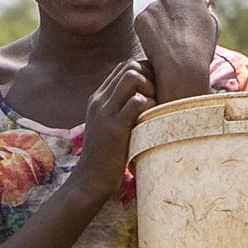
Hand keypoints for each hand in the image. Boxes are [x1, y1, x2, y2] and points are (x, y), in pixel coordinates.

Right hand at [75, 58, 154, 197]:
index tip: (156, 91)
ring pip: (132, 77)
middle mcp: (99, 101)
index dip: (145, 72)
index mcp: (98, 99)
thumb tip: (145, 100)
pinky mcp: (114, 129)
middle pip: (129, 66)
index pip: (123, 67)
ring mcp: (105, 113)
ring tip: (155, 108)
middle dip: (150, 76)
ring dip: (150, 87)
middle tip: (158, 98)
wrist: (89, 181)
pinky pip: (138, 102)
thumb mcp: (108, 128)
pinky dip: (151, 106)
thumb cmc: (105, 157)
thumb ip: (120, 111)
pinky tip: (153, 121)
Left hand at [134, 0, 219, 103]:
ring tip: (167, 44)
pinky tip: (156, 46)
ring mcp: (155, 5)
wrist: (181, 67)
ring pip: (156, 12)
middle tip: (175, 37)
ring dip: (159, 23)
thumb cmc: (201, 50)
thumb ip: (209, 5)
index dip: (187, 12)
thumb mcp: (212, 26)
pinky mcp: (142, 17)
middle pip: (170, 1)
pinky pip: (144, 23)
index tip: (187, 25)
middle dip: (171, 14)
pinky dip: (147, 33)